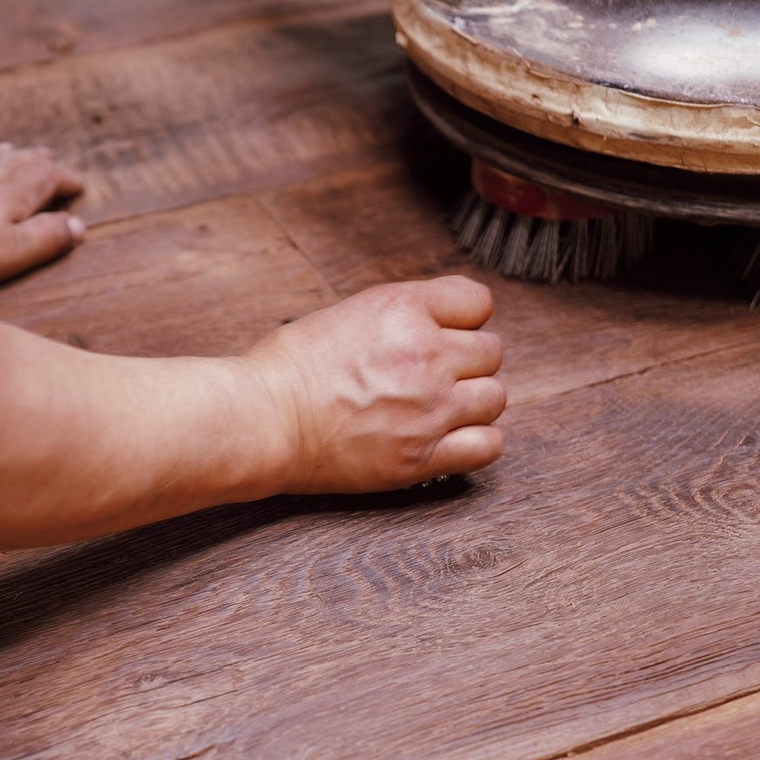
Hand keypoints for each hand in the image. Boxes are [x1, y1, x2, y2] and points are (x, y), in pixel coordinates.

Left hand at [0, 141, 85, 293]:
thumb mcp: (13, 252)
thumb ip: (46, 237)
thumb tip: (77, 225)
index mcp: (10, 195)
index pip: (45, 178)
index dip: (64, 179)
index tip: (79, 185)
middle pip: (17, 164)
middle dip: (37, 162)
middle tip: (51, 160)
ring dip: (6, 156)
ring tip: (15, 151)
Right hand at [245, 276, 504, 493]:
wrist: (263, 420)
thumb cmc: (289, 368)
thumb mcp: (349, 313)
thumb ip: (402, 315)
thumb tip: (438, 326)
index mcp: (405, 310)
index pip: (479, 303)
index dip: (462, 320)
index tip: (444, 335)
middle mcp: (426, 355)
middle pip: (491, 352)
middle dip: (467, 362)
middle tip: (434, 377)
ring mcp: (429, 408)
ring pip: (495, 398)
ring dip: (473, 402)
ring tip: (439, 409)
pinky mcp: (421, 456)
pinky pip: (487, 445)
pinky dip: (476, 442)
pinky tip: (450, 439)